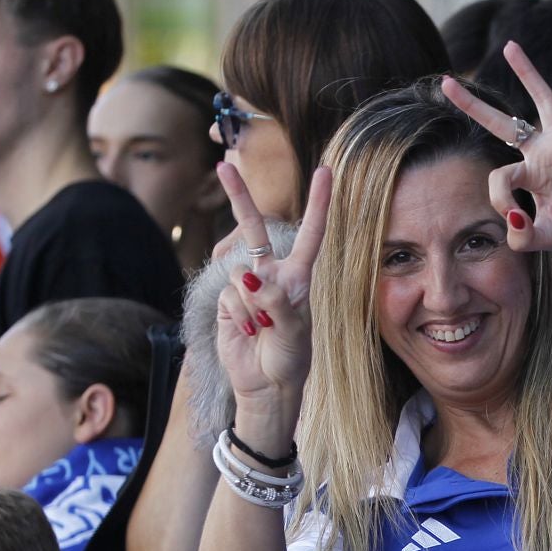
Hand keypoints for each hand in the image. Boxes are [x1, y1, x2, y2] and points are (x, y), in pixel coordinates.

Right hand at [214, 163, 330, 445]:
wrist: (265, 387)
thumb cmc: (290, 360)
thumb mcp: (293, 334)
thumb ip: (275, 302)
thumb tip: (250, 276)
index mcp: (299, 278)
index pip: (311, 233)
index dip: (318, 202)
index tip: (326, 170)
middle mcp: (273, 275)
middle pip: (255, 228)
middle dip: (239, 197)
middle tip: (225, 164)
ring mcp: (247, 287)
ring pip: (239, 272)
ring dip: (250, 303)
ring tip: (262, 329)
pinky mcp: (227, 301)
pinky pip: (227, 294)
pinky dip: (237, 314)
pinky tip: (246, 332)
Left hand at [441, 41, 551, 251]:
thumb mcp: (545, 238)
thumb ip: (523, 236)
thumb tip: (512, 219)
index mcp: (526, 177)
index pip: (499, 176)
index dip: (500, 197)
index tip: (515, 219)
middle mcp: (540, 153)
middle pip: (500, 123)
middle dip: (473, 106)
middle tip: (445, 84)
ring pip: (540, 100)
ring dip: (525, 73)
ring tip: (510, 46)